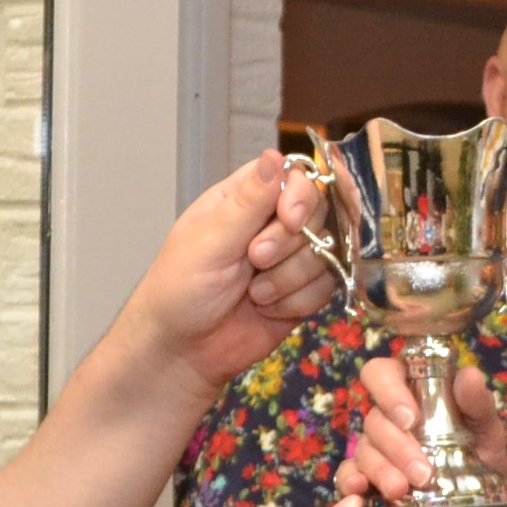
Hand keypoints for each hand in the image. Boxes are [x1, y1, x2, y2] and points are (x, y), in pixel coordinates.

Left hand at [121, 149, 342, 391]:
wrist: (183, 351)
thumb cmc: (180, 290)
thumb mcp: (210, 241)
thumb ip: (248, 202)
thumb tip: (275, 155)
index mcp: (243, 200)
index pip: (294, 177)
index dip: (301, 196)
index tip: (290, 220)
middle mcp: (271, 224)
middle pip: (318, 213)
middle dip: (290, 244)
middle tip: (255, 262)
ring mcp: (289, 259)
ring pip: (324, 253)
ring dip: (289, 278)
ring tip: (254, 293)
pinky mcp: (302, 292)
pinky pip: (325, 287)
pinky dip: (297, 301)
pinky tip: (268, 309)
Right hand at [335, 353, 475, 505]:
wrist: (480, 496)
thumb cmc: (478, 450)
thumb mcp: (485, 427)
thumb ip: (477, 402)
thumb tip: (469, 375)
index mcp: (410, 391)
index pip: (382, 374)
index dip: (388, 391)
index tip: (410, 418)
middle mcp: (387, 416)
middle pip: (374, 420)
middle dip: (397, 447)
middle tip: (423, 473)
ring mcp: (374, 446)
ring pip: (364, 450)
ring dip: (382, 470)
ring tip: (402, 490)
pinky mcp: (367, 476)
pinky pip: (347, 475)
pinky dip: (351, 482)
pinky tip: (362, 491)